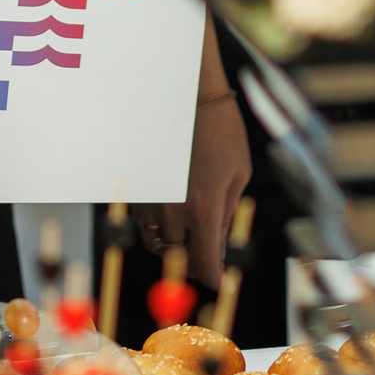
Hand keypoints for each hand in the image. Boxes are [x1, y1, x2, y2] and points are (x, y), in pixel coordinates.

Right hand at [134, 24, 251, 289]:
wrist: (186, 93)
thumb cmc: (220, 130)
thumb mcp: (237, 173)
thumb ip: (228, 214)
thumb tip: (223, 245)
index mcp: (204, 208)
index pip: (206, 262)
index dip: (215, 277)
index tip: (221, 280)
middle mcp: (173, 209)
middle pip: (179, 258)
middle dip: (196, 262)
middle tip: (209, 256)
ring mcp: (151, 198)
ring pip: (158, 243)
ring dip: (175, 247)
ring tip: (191, 236)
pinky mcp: (138, 187)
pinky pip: (144, 222)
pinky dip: (159, 227)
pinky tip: (173, 215)